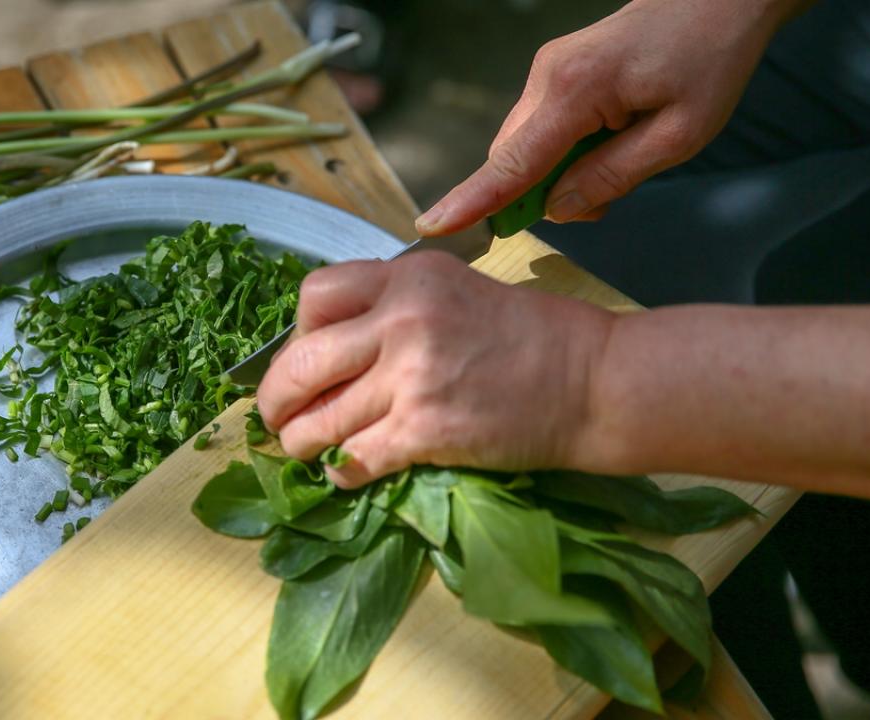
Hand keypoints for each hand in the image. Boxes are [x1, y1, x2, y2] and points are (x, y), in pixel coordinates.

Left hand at [255, 251, 614, 487]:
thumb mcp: (456, 290)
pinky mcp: (426, 430)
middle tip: (275, 416)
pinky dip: (340, 471)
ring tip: (302, 449)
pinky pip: (355, 457)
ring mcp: (412, 376)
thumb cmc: (533, 337)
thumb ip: (396, 307)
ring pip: (319, 419)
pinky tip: (343, 473)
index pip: (315, 296)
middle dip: (275, 397)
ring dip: (300, 442)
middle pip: (300, 361)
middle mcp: (402, 319)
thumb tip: (334, 348)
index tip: (306, 357)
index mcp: (408, 277)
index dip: (297, 332)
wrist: (594, 381)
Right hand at [415, 0, 800, 233]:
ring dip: (556, 173)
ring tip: (620, 159)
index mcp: (575, 90)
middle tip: (603, 201)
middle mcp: (546, 77)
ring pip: (525, 147)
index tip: (432, 226)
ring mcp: (546, 71)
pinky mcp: (555, 72)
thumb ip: (612, 177)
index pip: (511, 163)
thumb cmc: (709, 57)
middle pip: (512, 159)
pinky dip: (562, 152)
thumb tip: (558, 208)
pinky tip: (608, 142)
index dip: (472, 201)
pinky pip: (540, 129)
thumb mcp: (680, 135)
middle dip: (540, 194)